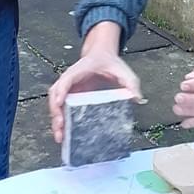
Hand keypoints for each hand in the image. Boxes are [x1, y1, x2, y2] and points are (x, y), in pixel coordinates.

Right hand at [48, 21, 143, 143]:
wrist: (102, 56)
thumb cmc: (110, 63)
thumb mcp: (123, 70)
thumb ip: (131, 83)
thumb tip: (137, 99)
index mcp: (79, 70)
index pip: (66, 80)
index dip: (61, 91)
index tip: (59, 103)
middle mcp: (69, 79)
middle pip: (55, 94)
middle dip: (56, 111)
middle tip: (60, 126)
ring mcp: (68, 88)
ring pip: (55, 103)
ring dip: (56, 120)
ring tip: (60, 136)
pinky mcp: (70, 96)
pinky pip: (61, 109)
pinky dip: (60, 121)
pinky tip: (64, 135)